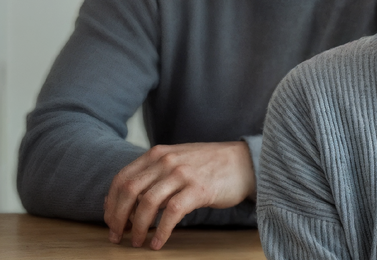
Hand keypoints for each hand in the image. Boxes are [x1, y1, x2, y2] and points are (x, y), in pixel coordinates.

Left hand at [104, 141, 255, 249]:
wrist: (244, 162)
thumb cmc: (209, 165)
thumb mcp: (177, 160)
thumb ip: (153, 173)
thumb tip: (124, 199)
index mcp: (157, 154)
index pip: (122, 179)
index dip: (111, 203)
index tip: (111, 221)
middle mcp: (167, 161)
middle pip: (129, 191)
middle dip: (118, 218)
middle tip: (117, 236)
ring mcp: (183, 174)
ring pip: (147, 204)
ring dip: (138, 228)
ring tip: (137, 242)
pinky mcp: (199, 189)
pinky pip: (172, 214)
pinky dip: (161, 231)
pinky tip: (158, 242)